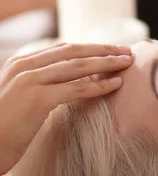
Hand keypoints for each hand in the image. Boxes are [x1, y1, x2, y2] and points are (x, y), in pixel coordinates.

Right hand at [0, 42, 131, 175]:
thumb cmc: (3, 128)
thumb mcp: (20, 97)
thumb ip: (40, 85)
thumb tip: (67, 83)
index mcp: (21, 62)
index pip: (63, 49)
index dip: (90, 48)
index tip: (111, 50)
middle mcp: (25, 66)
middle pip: (73, 51)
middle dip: (103, 50)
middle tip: (127, 51)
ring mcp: (31, 80)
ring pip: (78, 66)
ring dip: (106, 63)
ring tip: (127, 63)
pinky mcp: (38, 99)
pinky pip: (76, 89)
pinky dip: (99, 85)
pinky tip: (116, 84)